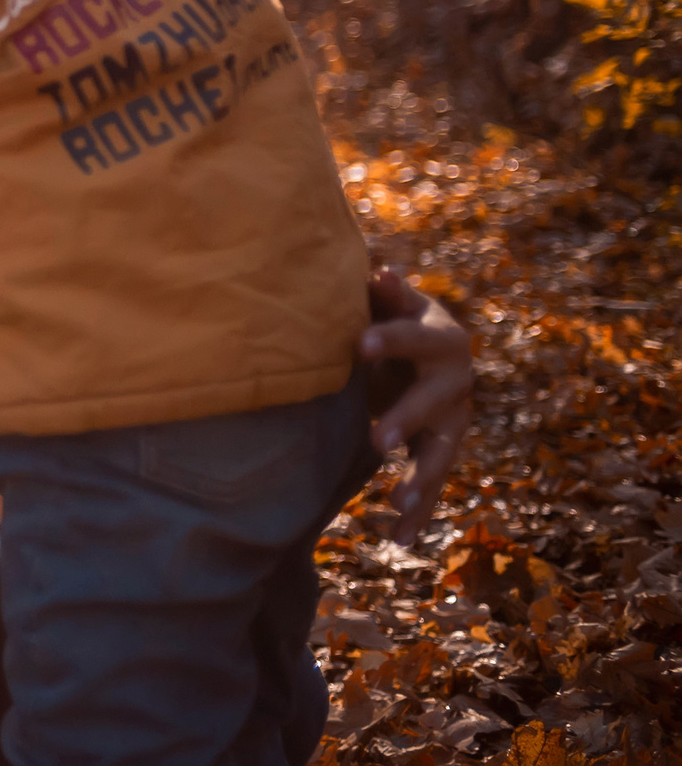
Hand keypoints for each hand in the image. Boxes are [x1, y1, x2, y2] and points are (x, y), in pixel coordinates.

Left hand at [360, 265, 474, 543]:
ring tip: (399, 503)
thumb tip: (381, 273)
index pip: (413, 338)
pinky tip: (401, 539)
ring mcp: (452, 420)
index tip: (357, 346)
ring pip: (442, 451)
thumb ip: (385, 293)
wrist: (420, 347)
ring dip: (422, 478)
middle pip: (433, 402)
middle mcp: (455, 382)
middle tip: (377, 440)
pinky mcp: (440, 450)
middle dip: (407, 420)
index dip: (388, 340)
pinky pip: (432, 483)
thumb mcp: (390, 301)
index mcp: (440, 338)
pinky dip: (419, 511)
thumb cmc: (392, 314)